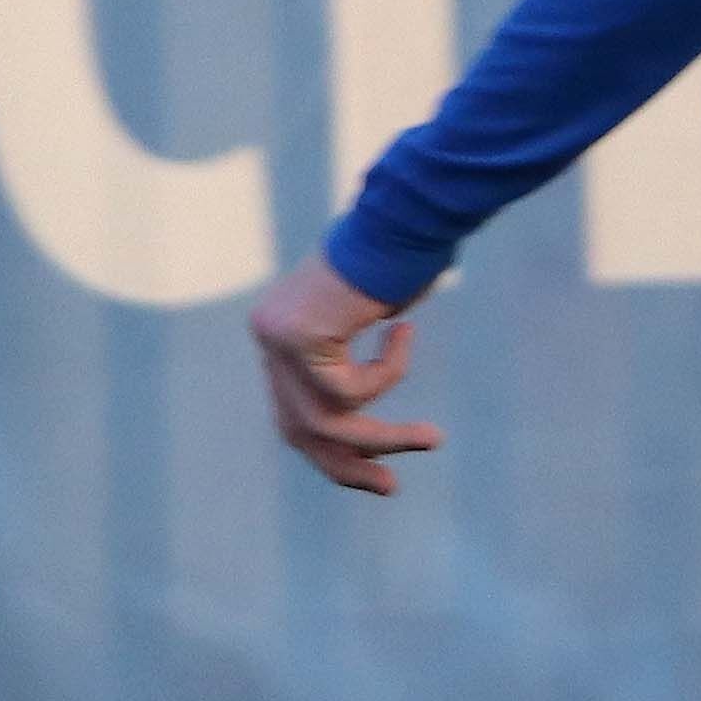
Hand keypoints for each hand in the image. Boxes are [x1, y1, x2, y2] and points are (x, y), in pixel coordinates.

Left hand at [249, 255, 444, 496]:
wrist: (404, 211)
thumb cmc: (402, 257)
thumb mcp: (369, 321)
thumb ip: (351, 361)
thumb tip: (362, 426)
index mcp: (278, 333)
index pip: (292, 414)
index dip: (330, 454)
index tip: (379, 476)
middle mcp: (267, 335)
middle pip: (299, 428)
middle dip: (347, 464)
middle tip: (390, 488)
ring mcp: (276, 336)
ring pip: (328, 419)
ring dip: (386, 437)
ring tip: (433, 437)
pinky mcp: (298, 336)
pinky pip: (349, 390)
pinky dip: (387, 374)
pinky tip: (403, 332)